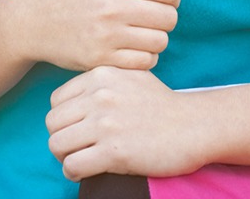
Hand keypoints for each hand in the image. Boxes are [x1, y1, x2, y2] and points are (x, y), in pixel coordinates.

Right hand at [22, 0, 178, 71]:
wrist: (32, 21)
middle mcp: (112, 7)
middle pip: (169, 18)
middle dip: (164, 18)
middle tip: (149, 18)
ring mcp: (107, 35)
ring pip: (160, 42)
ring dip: (154, 40)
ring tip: (139, 34)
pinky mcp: (102, 59)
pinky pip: (145, 62)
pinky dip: (143, 58)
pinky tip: (129, 49)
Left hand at [46, 66, 204, 180]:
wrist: (196, 125)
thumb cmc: (163, 104)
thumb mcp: (129, 77)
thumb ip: (100, 83)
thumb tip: (74, 101)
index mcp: (99, 77)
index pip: (56, 101)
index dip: (62, 119)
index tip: (74, 130)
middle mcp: (98, 97)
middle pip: (53, 123)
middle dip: (60, 138)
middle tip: (73, 149)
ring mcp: (106, 124)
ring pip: (57, 144)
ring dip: (64, 157)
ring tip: (77, 161)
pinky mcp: (114, 151)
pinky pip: (73, 165)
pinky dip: (73, 171)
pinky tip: (83, 172)